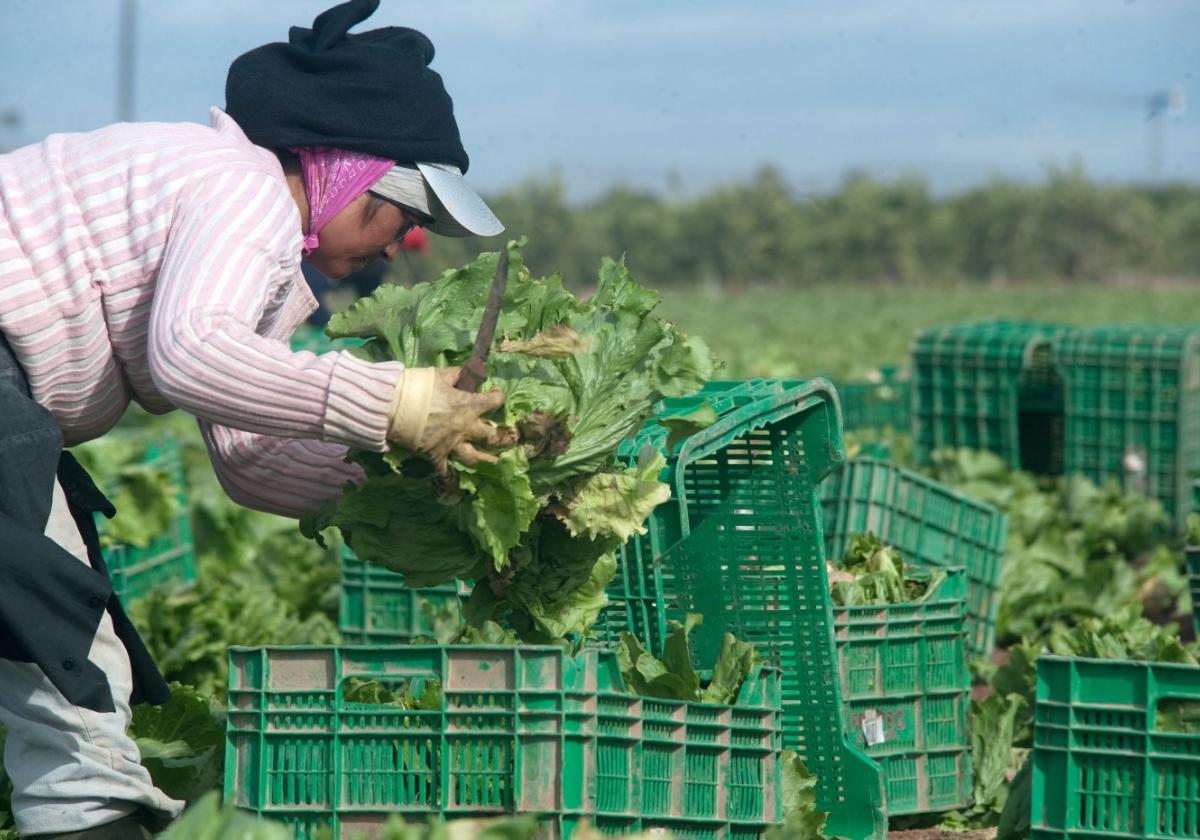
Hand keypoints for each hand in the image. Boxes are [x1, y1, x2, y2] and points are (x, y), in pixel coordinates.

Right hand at [387, 367, 515, 473]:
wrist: (394, 406)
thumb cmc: (418, 388)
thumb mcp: (440, 375)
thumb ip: (457, 375)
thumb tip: (465, 372)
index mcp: (469, 405)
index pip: (494, 401)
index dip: (498, 396)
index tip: (496, 393)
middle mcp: (465, 427)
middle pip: (491, 436)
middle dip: (503, 438)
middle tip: (511, 439)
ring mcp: (451, 443)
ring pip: (474, 457)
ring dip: (486, 460)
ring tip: (495, 463)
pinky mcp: (436, 455)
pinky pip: (446, 470)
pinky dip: (450, 477)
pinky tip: (455, 482)